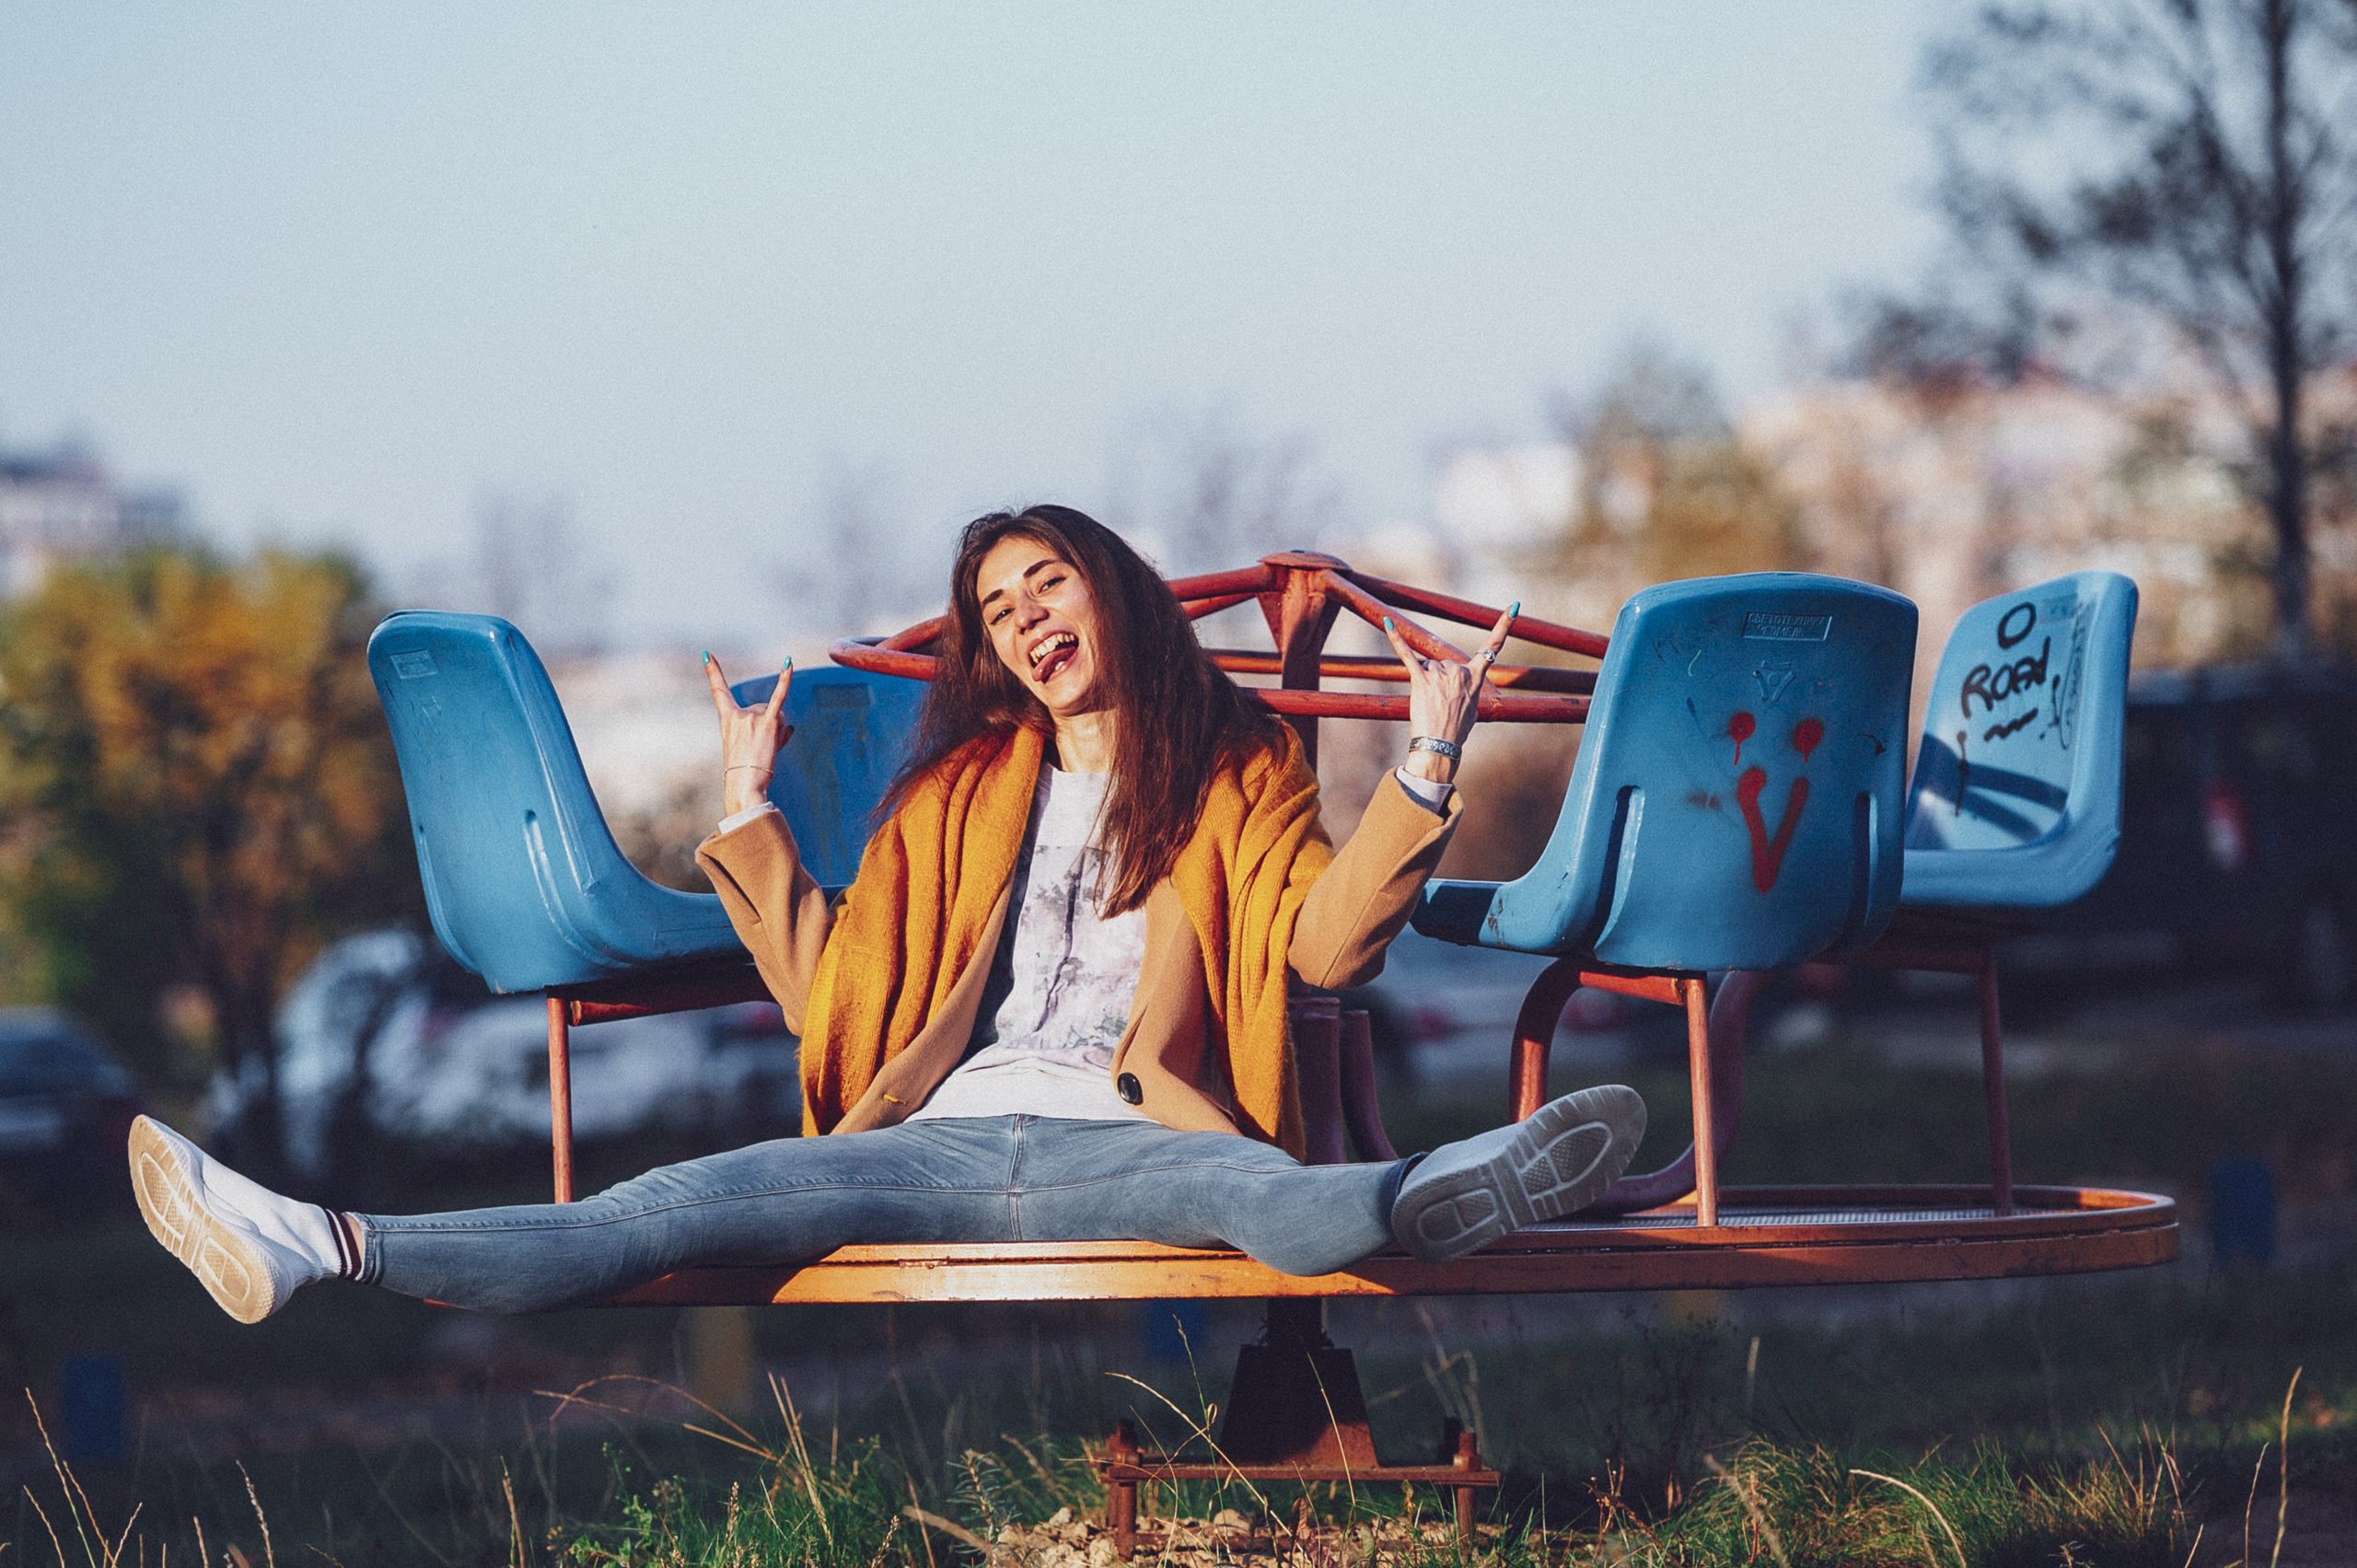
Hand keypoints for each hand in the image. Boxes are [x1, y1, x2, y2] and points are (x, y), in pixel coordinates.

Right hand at [705, 652, 792, 816]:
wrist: (744, 784)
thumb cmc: (745, 771)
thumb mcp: (748, 747)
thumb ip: (767, 732)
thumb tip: (791, 727)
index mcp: (727, 719)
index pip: (719, 691)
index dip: (713, 671)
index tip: (707, 654)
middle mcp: (737, 714)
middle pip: (764, 710)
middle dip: (769, 728)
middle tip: (761, 750)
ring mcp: (751, 717)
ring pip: (778, 715)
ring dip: (779, 731)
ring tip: (768, 750)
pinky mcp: (767, 723)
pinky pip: (778, 697)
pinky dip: (784, 680)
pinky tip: (788, 662)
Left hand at [1381, 603, 1516, 784]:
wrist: (1440, 745)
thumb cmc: (1456, 730)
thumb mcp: (1473, 707)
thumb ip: (1470, 688)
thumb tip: (1464, 683)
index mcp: (1475, 677)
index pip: (1492, 647)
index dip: (1504, 625)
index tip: (1513, 606)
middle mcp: (1459, 672)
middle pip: (1445, 662)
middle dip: (1441, 679)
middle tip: (1441, 703)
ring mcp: (1439, 675)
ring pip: (1429, 665)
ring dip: (1426, 681)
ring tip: (1430, 702)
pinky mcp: (1420, 679)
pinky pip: (1406, 654)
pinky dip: (1396, 637)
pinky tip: (1387, 622)